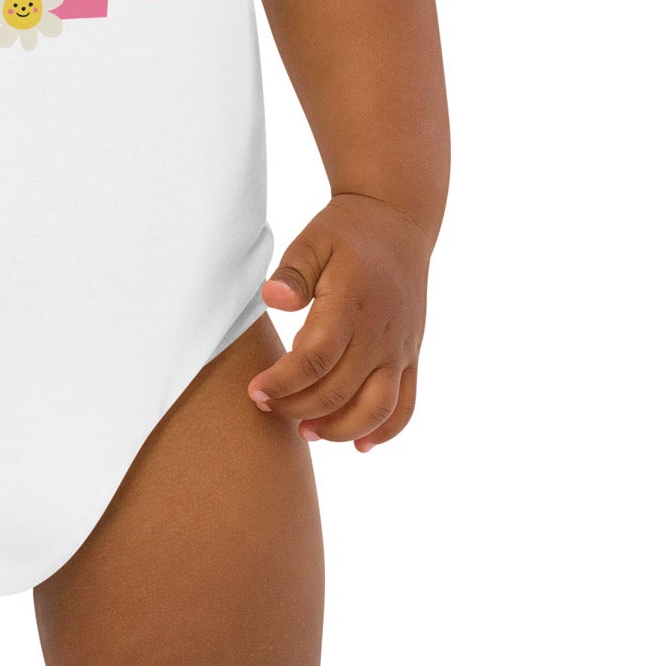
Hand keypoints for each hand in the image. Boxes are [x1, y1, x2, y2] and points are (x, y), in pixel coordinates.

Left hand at [246, 194, 430, 450]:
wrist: (397, 222)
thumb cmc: (346, 232)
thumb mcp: (312, 240)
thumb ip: (292, 273)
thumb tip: (271, 299)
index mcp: (351, 304)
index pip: (316, 358)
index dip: (283, 382)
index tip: (254, 391)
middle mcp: (380, 333)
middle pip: (340, 390)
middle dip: (299, 407)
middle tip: (267, 407)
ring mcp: (400, 347)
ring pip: (378, 407)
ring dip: (341, 429)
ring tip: (306, 432)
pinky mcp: (411, 354)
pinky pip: (406, 404)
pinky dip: (387, 430)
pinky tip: (359, 444)